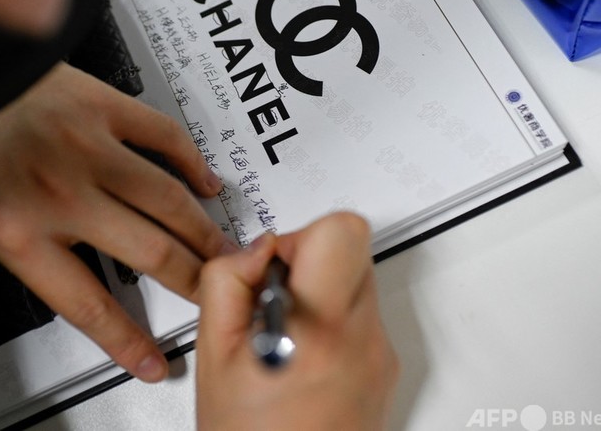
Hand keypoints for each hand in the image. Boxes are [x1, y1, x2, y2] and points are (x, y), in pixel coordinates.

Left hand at [0, 62, 232, 381]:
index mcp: (19, 234)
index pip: (87, 305)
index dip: (127, 340)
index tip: (153, 359)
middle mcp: (63, 197)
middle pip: (150, 254)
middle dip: (193, 282)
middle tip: (212, 292)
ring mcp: (90, 150)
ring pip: (168, 202)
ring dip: (203, 232)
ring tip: (223, 249)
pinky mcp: (104, 108)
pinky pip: (164, 137)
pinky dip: (192, 162)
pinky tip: (204, 181)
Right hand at [196, 212, 398, 429]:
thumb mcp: (214, 356)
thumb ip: (226, 283)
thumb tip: (255, 250)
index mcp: (319, 331)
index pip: (343, 232)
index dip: (302, 235)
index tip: (275, 265)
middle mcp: (363, 340)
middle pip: (353, 249)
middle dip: (307, 261)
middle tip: (275, 299)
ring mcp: (381, 355)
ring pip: (358, 279)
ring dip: (320, 289)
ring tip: (287, 334)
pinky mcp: (386, 367)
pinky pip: (362, 315)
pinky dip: (331, 319)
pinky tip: (302, 355)